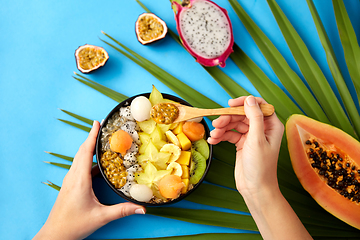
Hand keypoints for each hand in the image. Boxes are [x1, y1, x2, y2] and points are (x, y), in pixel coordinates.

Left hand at [34, 121, 144, 239]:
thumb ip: (122, 210)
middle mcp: (73, 177)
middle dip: (92, 137)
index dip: (91, 136)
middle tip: (102, 127)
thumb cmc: (74, 225)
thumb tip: (142, 208)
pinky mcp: (70, 185)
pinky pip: (79, 166)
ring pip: (79, 158)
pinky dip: (88, 159)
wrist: (55, 235)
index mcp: (79, 180)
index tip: (97, 122)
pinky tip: (98, 162)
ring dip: (89, 147)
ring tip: (101, 140)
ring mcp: (70, 180)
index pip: (85, 152)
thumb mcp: (100, 217)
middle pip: (82, 151)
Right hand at [208, 96, 311, 239]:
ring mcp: (251, 136)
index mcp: (271, 126)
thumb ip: (254, 118)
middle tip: (216, 123)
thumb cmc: (260, 166)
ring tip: (214, 134)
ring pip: (234, 124)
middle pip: (242, 115)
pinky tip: (213, 140)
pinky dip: (221, 136)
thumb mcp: (256, 139)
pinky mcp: (242, 144)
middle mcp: (262, 129)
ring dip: (222, 127)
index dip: (244, 102)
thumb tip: (249, 99)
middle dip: (228, 118)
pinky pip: (229, 135)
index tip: (230, 104)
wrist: (255, 189)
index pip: (258, 106)